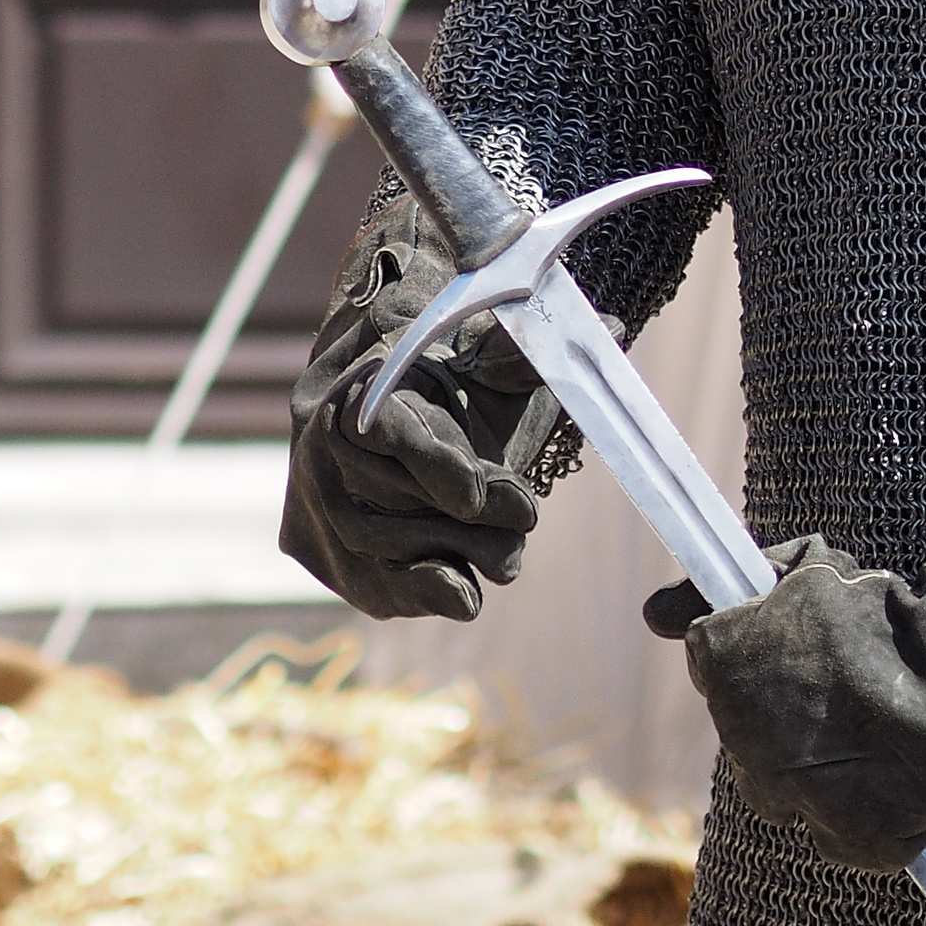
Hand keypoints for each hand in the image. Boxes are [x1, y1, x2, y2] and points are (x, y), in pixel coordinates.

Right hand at [280, 200, 559, 622]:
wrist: (399, 432)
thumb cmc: (455, 397)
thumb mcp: (489, 372)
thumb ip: (529, 358)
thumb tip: (611, 333)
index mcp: (358, 389)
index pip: (382, 433)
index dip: (438, 469)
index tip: (491, 497)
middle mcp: (318, 450)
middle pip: (391, 508)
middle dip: (473, 525)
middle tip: (525, 517)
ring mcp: (314, 508)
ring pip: (387, 555)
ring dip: (463, 557)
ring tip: (506, 550)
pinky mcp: (322, 558)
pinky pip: (377, 591)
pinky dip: (431, 592)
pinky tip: (465, 582)